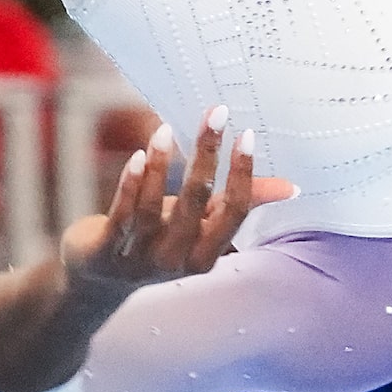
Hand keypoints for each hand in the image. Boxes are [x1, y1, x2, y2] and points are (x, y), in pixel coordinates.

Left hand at [59, 109, 289, 297]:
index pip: (234, 212)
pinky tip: (138, 154)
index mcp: (207, 255)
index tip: (246, 134)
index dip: (243, 174)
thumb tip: (291, 187)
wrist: (100, 278)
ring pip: (154, 207)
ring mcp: (141, 256)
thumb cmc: (161, 240)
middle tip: (217, 113)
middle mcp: (177, 259)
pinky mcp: (107, 249)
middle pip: (197, 201)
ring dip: (162, 164)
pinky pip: (122, 213)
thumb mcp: (200, 226)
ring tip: (166, 129)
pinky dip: (131, 183)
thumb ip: (239, 205)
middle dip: (209, 154)